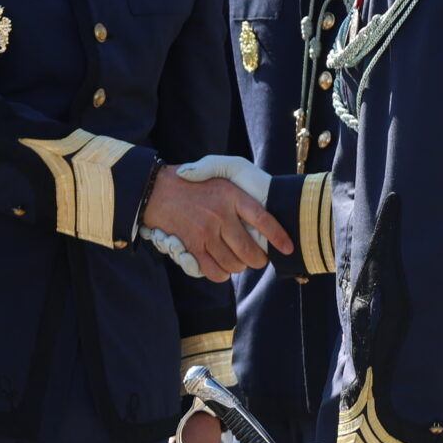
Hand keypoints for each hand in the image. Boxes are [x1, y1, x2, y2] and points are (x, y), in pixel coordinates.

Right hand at [141, 168, 290, 283]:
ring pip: (234, 264)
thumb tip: (260, 204)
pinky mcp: (191, 246)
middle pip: (250, 250)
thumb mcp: (217, 167)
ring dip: (238, 267)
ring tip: (237, 262)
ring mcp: (205, 232)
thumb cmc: (190, 180)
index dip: (278, 237)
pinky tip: (221, 268)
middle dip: (258, 260)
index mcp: (231, 195)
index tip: (288, 248)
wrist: (155, 190)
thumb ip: (238, 178)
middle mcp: (220, 215)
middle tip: (257, 260)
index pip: (263, 219)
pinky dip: (221, 274)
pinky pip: (213, 271)